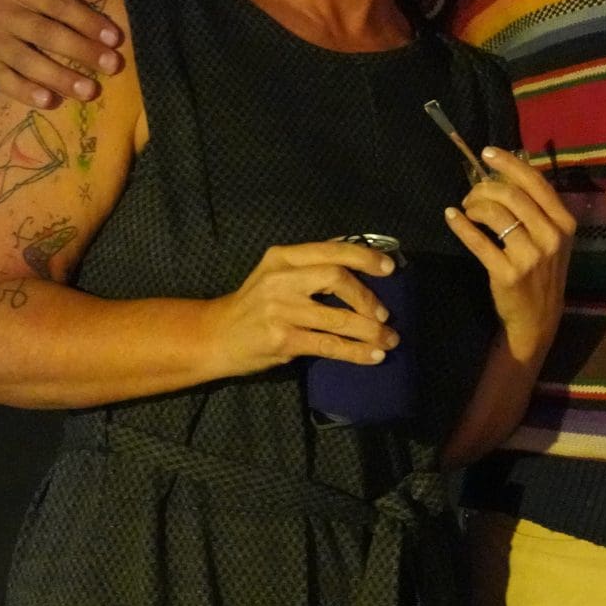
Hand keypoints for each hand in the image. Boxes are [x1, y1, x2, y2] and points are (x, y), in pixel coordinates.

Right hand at [0, 0, 124, 106]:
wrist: (14, 10)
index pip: (56, 3)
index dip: (86, 20)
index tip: (115, 38)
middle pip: (44, 33)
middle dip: (81, 51)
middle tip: (112, 66)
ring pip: (25, 60)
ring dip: (59, 77)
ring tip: (89, 91)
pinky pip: (2, 80)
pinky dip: (24, 91)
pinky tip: (49, 101)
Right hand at [205, 240, 401, 375]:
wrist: (215, 336)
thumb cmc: (254, 305)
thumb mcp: (276, 274)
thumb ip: (311, 267)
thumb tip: (362, 265)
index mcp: (283, 257)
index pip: (331, 250)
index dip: (365, 257)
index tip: (389, 268)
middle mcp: (281, 279)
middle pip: (336, 278)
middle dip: (367, 296)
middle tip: (384, 314)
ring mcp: (280, 310)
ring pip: (337, 318)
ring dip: (369, 330)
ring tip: (389, 339)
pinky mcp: (282, 339)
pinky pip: (329, 345)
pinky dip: (356, 351)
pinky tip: (373, 356)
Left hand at [446, 149, 575, 362]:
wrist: (539, 319)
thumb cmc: (543, 273)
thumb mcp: (552, 239)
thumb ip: (537, 209)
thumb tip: (505, 173)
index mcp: (565, 223)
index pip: (536, 183)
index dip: (509, 164)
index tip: (487, 153)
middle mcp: (551, 237)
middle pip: (512, 196)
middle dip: (485, 188)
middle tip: (471, 193)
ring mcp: (531, 256)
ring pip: (496, 215)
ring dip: (474, 206)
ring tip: (466, 209)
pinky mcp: (508, 273)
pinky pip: (479, 241)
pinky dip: (462, 226)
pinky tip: (452, 218)